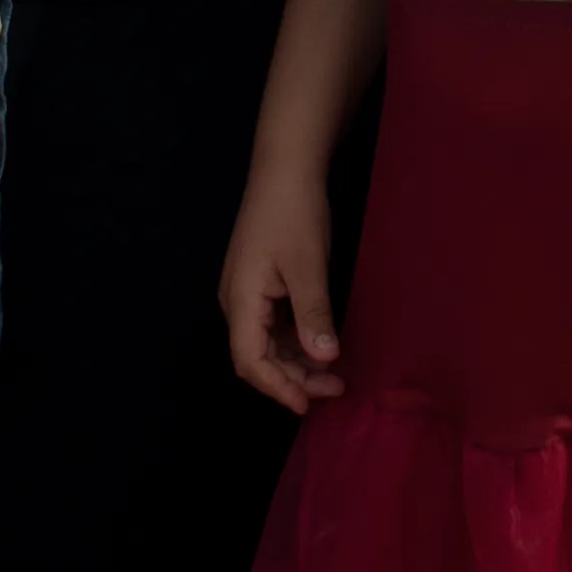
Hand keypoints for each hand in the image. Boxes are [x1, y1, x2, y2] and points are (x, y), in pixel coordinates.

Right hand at [220, 163, 344, 411]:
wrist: (286, 166)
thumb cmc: (295, 212)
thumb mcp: (308, 265)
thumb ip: (313, 314)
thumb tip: (323, 360)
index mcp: (240, 299)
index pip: (250, 360)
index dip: (277, 387)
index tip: (306, 405)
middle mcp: (237, 300)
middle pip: (257, 355)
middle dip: (293, 377)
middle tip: (334, 387)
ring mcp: (247, 291)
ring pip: (267, 341)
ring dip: (296, 360)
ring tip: (332, 374)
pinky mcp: (261, 282)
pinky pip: (274, 323)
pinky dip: (296, 339)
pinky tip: (320, 345)